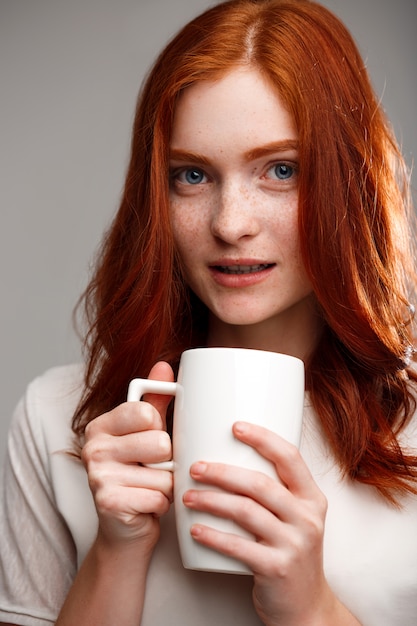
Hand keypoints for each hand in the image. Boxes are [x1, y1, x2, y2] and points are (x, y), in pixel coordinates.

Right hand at [81, 362, 173, 550]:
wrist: (124, 530)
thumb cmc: (138, 476)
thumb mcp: (145, 434)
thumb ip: (156, 401)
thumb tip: (165, 365)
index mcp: (101, 425)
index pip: (147, 413)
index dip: (160, 429)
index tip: (149, 441)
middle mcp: (93, 447)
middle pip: (160, 443)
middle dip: (167, 462)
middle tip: (152, 470)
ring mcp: (97, 476)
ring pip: (164, 473)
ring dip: (166, 486)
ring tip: (150, 489)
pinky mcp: (108, 503)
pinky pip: (159, 496)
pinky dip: (161, 505)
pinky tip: (145, 506)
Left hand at [182, 421, 335, 624]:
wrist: (306, 607)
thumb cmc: (290, 552)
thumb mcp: (295, 517)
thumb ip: (275, 491)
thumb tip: (231, 457)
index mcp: (311, 498)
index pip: (290, 457)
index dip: (263, 438)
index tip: (235, 427)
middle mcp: (307, 518)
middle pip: (260, 483)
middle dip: (222, 472)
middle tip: (196, 467)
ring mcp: (294, 544)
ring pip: (246, 511)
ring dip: (211, 501)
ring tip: (188, 496)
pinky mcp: (277, 568)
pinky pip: (238, 546)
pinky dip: (213, 535)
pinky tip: (195, 529)